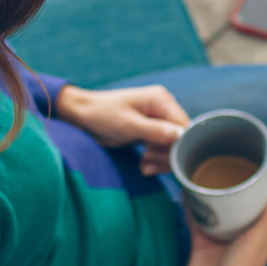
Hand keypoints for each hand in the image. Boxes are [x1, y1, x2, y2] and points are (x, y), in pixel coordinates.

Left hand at [54, 85, 188, 175]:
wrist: (81, 117)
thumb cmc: (102, 115)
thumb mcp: (127, 125)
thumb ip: (154, 130)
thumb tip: (180, 135)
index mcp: (161, 99)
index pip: (184, 125)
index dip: (178, 145)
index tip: (161, 157)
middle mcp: (163, 107)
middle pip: (180, 138)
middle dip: (166, 155)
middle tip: (147, 163)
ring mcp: (157, 120)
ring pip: (172, 146)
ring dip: (159, 160)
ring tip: (144, 166)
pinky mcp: (151, 131)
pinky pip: (161, 148)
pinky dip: (154, 159)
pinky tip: (143, 166)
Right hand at [178, 163, 266, 265]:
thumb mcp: (257, 244)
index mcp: (261, 233)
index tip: (265, 155)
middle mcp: (243, 232)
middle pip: (243, 200)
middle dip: (240, 179)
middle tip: (234, 154)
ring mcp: (221, 236)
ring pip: (220, 206)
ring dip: (217, 189)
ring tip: (211, 163)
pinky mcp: (201, 240)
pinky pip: (197, 216)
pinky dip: (193, 202)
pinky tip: (188, 184)